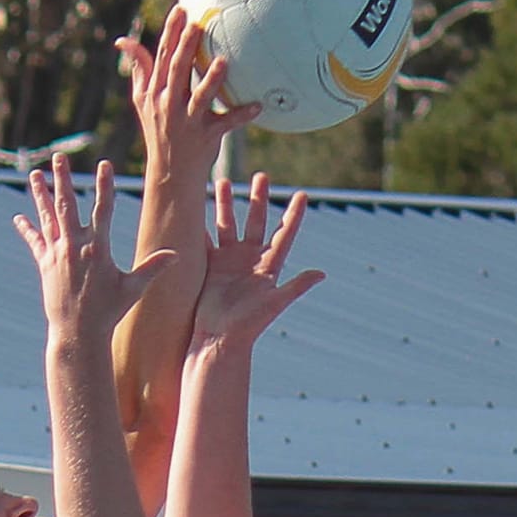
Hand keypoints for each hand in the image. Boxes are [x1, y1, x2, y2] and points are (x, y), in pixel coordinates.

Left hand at [15, 157, 172, 345]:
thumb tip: (176, 256)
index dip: (104, 185)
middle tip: (58, 157)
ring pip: (48, 217)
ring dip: (40, 194)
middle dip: (62, 179)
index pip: (102, 209)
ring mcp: (57, 254)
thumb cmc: (108, 313)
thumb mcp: (133, 290)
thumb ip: (152, 269)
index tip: (104, 164)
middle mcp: (74, 247)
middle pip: (67, 205)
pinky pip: (35, 242)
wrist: (78, 334)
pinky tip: (19, 217)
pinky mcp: (45, 265)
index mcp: (97, 248)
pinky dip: (28, 229)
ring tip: (35, 174)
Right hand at [119, 7, 257, 183]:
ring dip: (211, 80)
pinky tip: (258, 105)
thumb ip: (139, 69)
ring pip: (199, 98)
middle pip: (177, 71)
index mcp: (156, 93)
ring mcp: (187, 122)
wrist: (170, 175)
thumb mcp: (143, 102)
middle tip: (198, 24)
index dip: (170, 33)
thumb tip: (123, 41)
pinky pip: (226, 124)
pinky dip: (241, 116)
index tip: (180, 9)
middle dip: (186, 47)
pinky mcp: (206, 138)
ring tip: (223, 61)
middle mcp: (169, 105)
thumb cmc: (159, 132)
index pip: (162, 58)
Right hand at [190, 175, 324, 354]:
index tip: (302, 194)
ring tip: (222, 181)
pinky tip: (194, 206)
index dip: (294, 215)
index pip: (284, 234)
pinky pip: (204, 240)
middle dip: (258, 199)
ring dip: (225, 204)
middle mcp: (249, 260)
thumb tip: (322, 273)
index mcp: (268, 266)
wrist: (220, 341)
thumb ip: (296, 286)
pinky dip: (199, 224)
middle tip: (261, 176)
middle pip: (255, 222)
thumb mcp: (275, 303)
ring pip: (227, 224)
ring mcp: (228, 262)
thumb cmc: (250, 325)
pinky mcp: (209, 267)